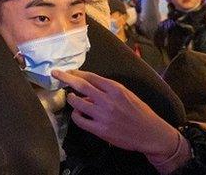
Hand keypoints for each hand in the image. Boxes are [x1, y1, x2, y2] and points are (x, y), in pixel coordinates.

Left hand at [52, 70, 182, 160]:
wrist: (151, 134)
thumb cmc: (140, 112)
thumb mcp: (127, 94)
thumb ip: (108, 90)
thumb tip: (88, 90)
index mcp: (116, 89)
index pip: (91, 77)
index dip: (77, 73)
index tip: (69, 71)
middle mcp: (108, 100)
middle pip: (81, 86)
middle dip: (65, 78)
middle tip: (55, 73)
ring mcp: (103, 116)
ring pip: (77, 103)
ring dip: (71, 98)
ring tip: (71, 97)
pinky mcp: (101, 130)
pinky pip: (80, 121)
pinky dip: (76, 116)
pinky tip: (78, 114)